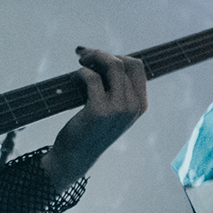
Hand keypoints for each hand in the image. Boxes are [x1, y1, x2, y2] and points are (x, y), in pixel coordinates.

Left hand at [41, 47, 148, 194]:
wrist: (74, 158)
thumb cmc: (90, 129)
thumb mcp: (112, 109)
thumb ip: (117, 88)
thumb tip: (104, 55)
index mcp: (140, 104)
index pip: (137, 66)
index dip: (117, 56)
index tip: (98, 57)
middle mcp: (133, 106)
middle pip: (125, 62)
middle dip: (103, 54)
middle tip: (84, 56)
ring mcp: (118, 108)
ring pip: (112, 66)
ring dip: (93, 58)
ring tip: (80, 61)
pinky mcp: (99, 110)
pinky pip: (91, 77)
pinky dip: (80, 73)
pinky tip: (73, 78)